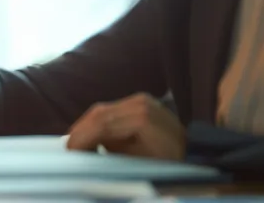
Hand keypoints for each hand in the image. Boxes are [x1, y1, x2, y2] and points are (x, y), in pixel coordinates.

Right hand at [64, 93, 185, 160]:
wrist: (193, 155)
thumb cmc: (167, 165)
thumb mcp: (135, 162)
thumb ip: (109, 151)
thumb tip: (85, 148)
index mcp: (141, 118)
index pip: (101, 124)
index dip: (81, 137)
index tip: (69, 150)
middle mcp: (140, 103)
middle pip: (99, 113)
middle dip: (80, 130)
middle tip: (69, 146)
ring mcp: (141, 99)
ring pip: (103, 109)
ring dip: (87, 125)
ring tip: (77, 141)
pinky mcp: (140, 101)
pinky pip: (112, 108)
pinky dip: (99, 121)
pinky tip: (92, 133)